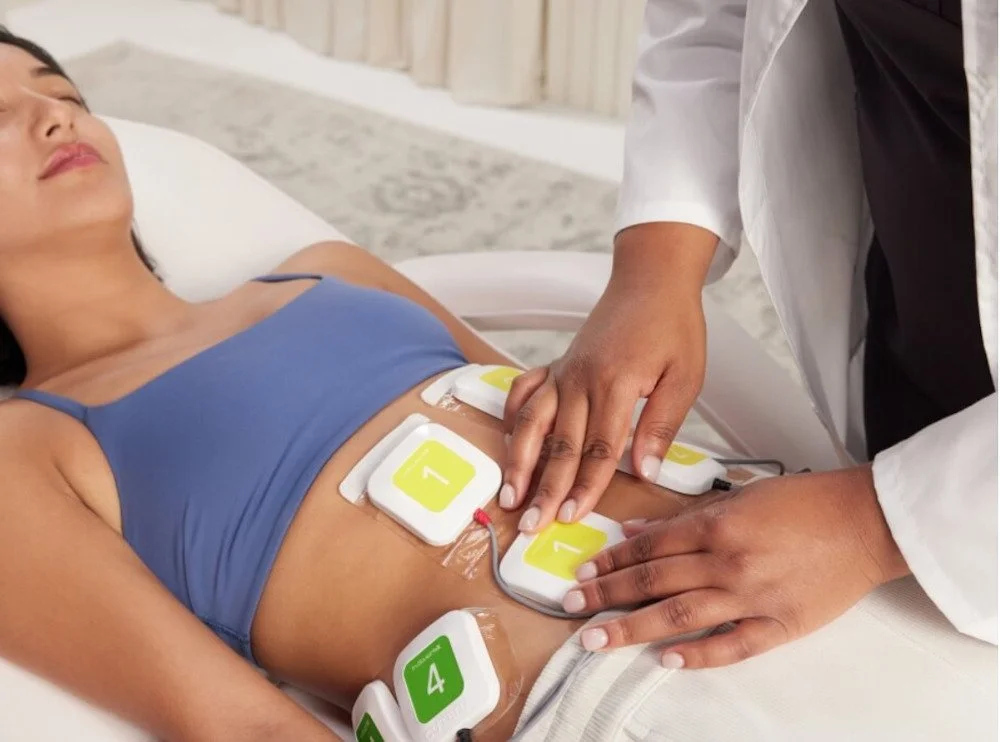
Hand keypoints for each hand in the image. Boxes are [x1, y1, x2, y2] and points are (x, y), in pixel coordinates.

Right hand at [500, 223, 716, 532]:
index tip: (571, 516)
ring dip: (520, 460)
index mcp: (617, 384)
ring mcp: (564, 371)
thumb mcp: (685, 376)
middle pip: (560, 444)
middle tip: (533, 523)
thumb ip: (663, 425)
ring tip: (509, 493)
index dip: (584, 486)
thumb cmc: (673, 325)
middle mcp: (581, 380)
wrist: (651, 280)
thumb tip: (646, 471)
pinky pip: (526, 390)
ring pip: (534, 422)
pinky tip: (509, 438)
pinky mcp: (557, 363)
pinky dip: (513, 414)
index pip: (599, 449)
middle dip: (545, 488)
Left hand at [562, 466, 910, 668]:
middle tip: (570, 607)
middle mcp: (727, 561)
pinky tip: (665, 660)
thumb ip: (686, 516)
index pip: (649, 546)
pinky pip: (732, 645)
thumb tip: (637, 529)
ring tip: (596, 638)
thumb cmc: (806, 504)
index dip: (611, 560)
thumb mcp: (741, 496)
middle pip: (653, 581)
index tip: (583, 571)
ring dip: (632, 627)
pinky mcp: (780, 625)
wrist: (866, 521)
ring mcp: (752, 596)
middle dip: (606, 594)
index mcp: (717, 525)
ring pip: (679, 614)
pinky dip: (698, 654)